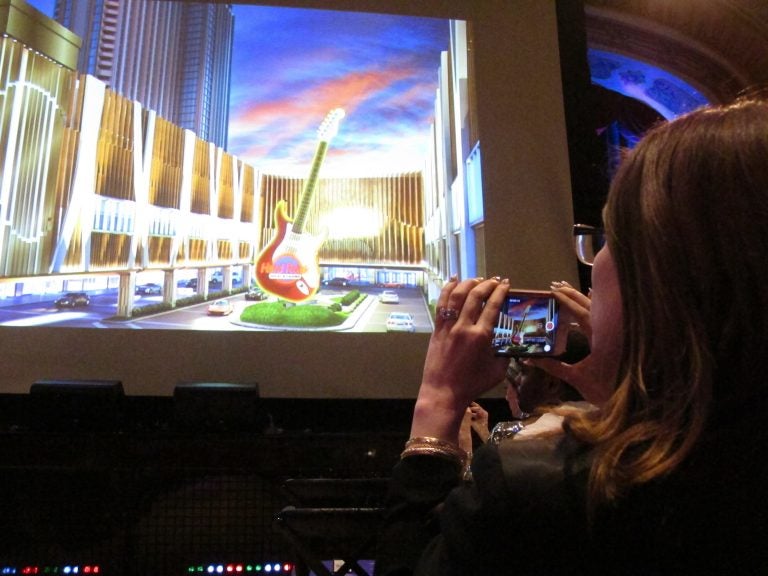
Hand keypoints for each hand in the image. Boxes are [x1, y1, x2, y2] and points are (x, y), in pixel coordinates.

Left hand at [410, 277, 509, 443]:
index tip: (505, 284)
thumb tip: (512, 344)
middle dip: (486, 284)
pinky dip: (447, 290)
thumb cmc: (472, 385)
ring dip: (468, 284)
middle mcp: (464, 327)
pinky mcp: (437, 329)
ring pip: (457, 296)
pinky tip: (453, 281)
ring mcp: (448, 327)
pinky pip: (442, 304)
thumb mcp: (497, 372)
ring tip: (477, 279)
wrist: (443, 392)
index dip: (500, 292)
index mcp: (481, 336)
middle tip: (494, 280)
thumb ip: (506, 355)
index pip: (493, 307)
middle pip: (475, 296)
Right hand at [525, 281, 611, 405]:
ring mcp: (615, 332)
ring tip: (569, 289)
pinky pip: (606, 316)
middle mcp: (609, 330)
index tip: (553, 292)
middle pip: (589, 305)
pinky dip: (597, 306)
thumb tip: (531, 360)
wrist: (633, 402)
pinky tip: (592, 298)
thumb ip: (554, 367)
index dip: (566, 301)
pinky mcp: (618, 338)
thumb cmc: (605, 390)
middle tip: (556, 286)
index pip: (579, 313)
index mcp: (598, 336)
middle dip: (572, 295)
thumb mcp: (576, 378)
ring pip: (598, 308)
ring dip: (583, 298)